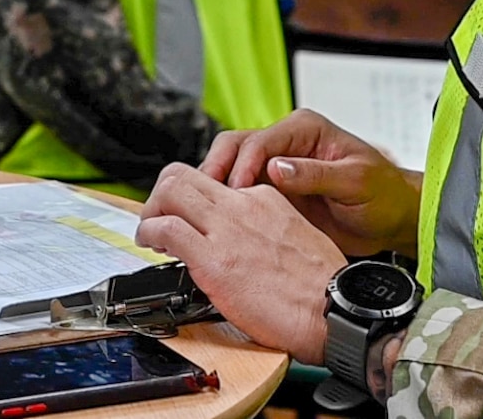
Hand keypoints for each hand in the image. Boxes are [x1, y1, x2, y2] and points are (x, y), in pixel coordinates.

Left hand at [136, 164, 344, 365]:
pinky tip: (152, 246)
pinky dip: (148, 232)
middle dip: (162, 194)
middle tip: (159, 218)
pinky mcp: (212, 258)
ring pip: (169, 190)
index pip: (215, 183)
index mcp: (264, 198)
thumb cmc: (323, 287)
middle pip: (184, 174)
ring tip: (151, 233)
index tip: (190, 220)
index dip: (194, 201)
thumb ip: (266, 232)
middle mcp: (242, 205)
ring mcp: (226, 229)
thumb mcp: (296, 238)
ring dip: (151, 211)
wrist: (334, 308)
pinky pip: (165, 228)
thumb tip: (245, 246)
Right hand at [200, 109, 420, 257]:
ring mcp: (277, 169)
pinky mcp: (275, 194)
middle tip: (207, 197)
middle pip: (235, 147)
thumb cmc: (383, 194)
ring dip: (218, 187)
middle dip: (217, 169)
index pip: (259, 140)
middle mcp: (286, 144)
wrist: (392, 220)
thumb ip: (316, 174)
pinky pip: (242, 194)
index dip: (243, 165)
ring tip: (208, 211)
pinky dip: (228, 204)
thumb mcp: (355, 181)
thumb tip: (277, 168)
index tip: (237, 191)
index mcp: (304, 129)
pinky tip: (223, 221)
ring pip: (231, 168)